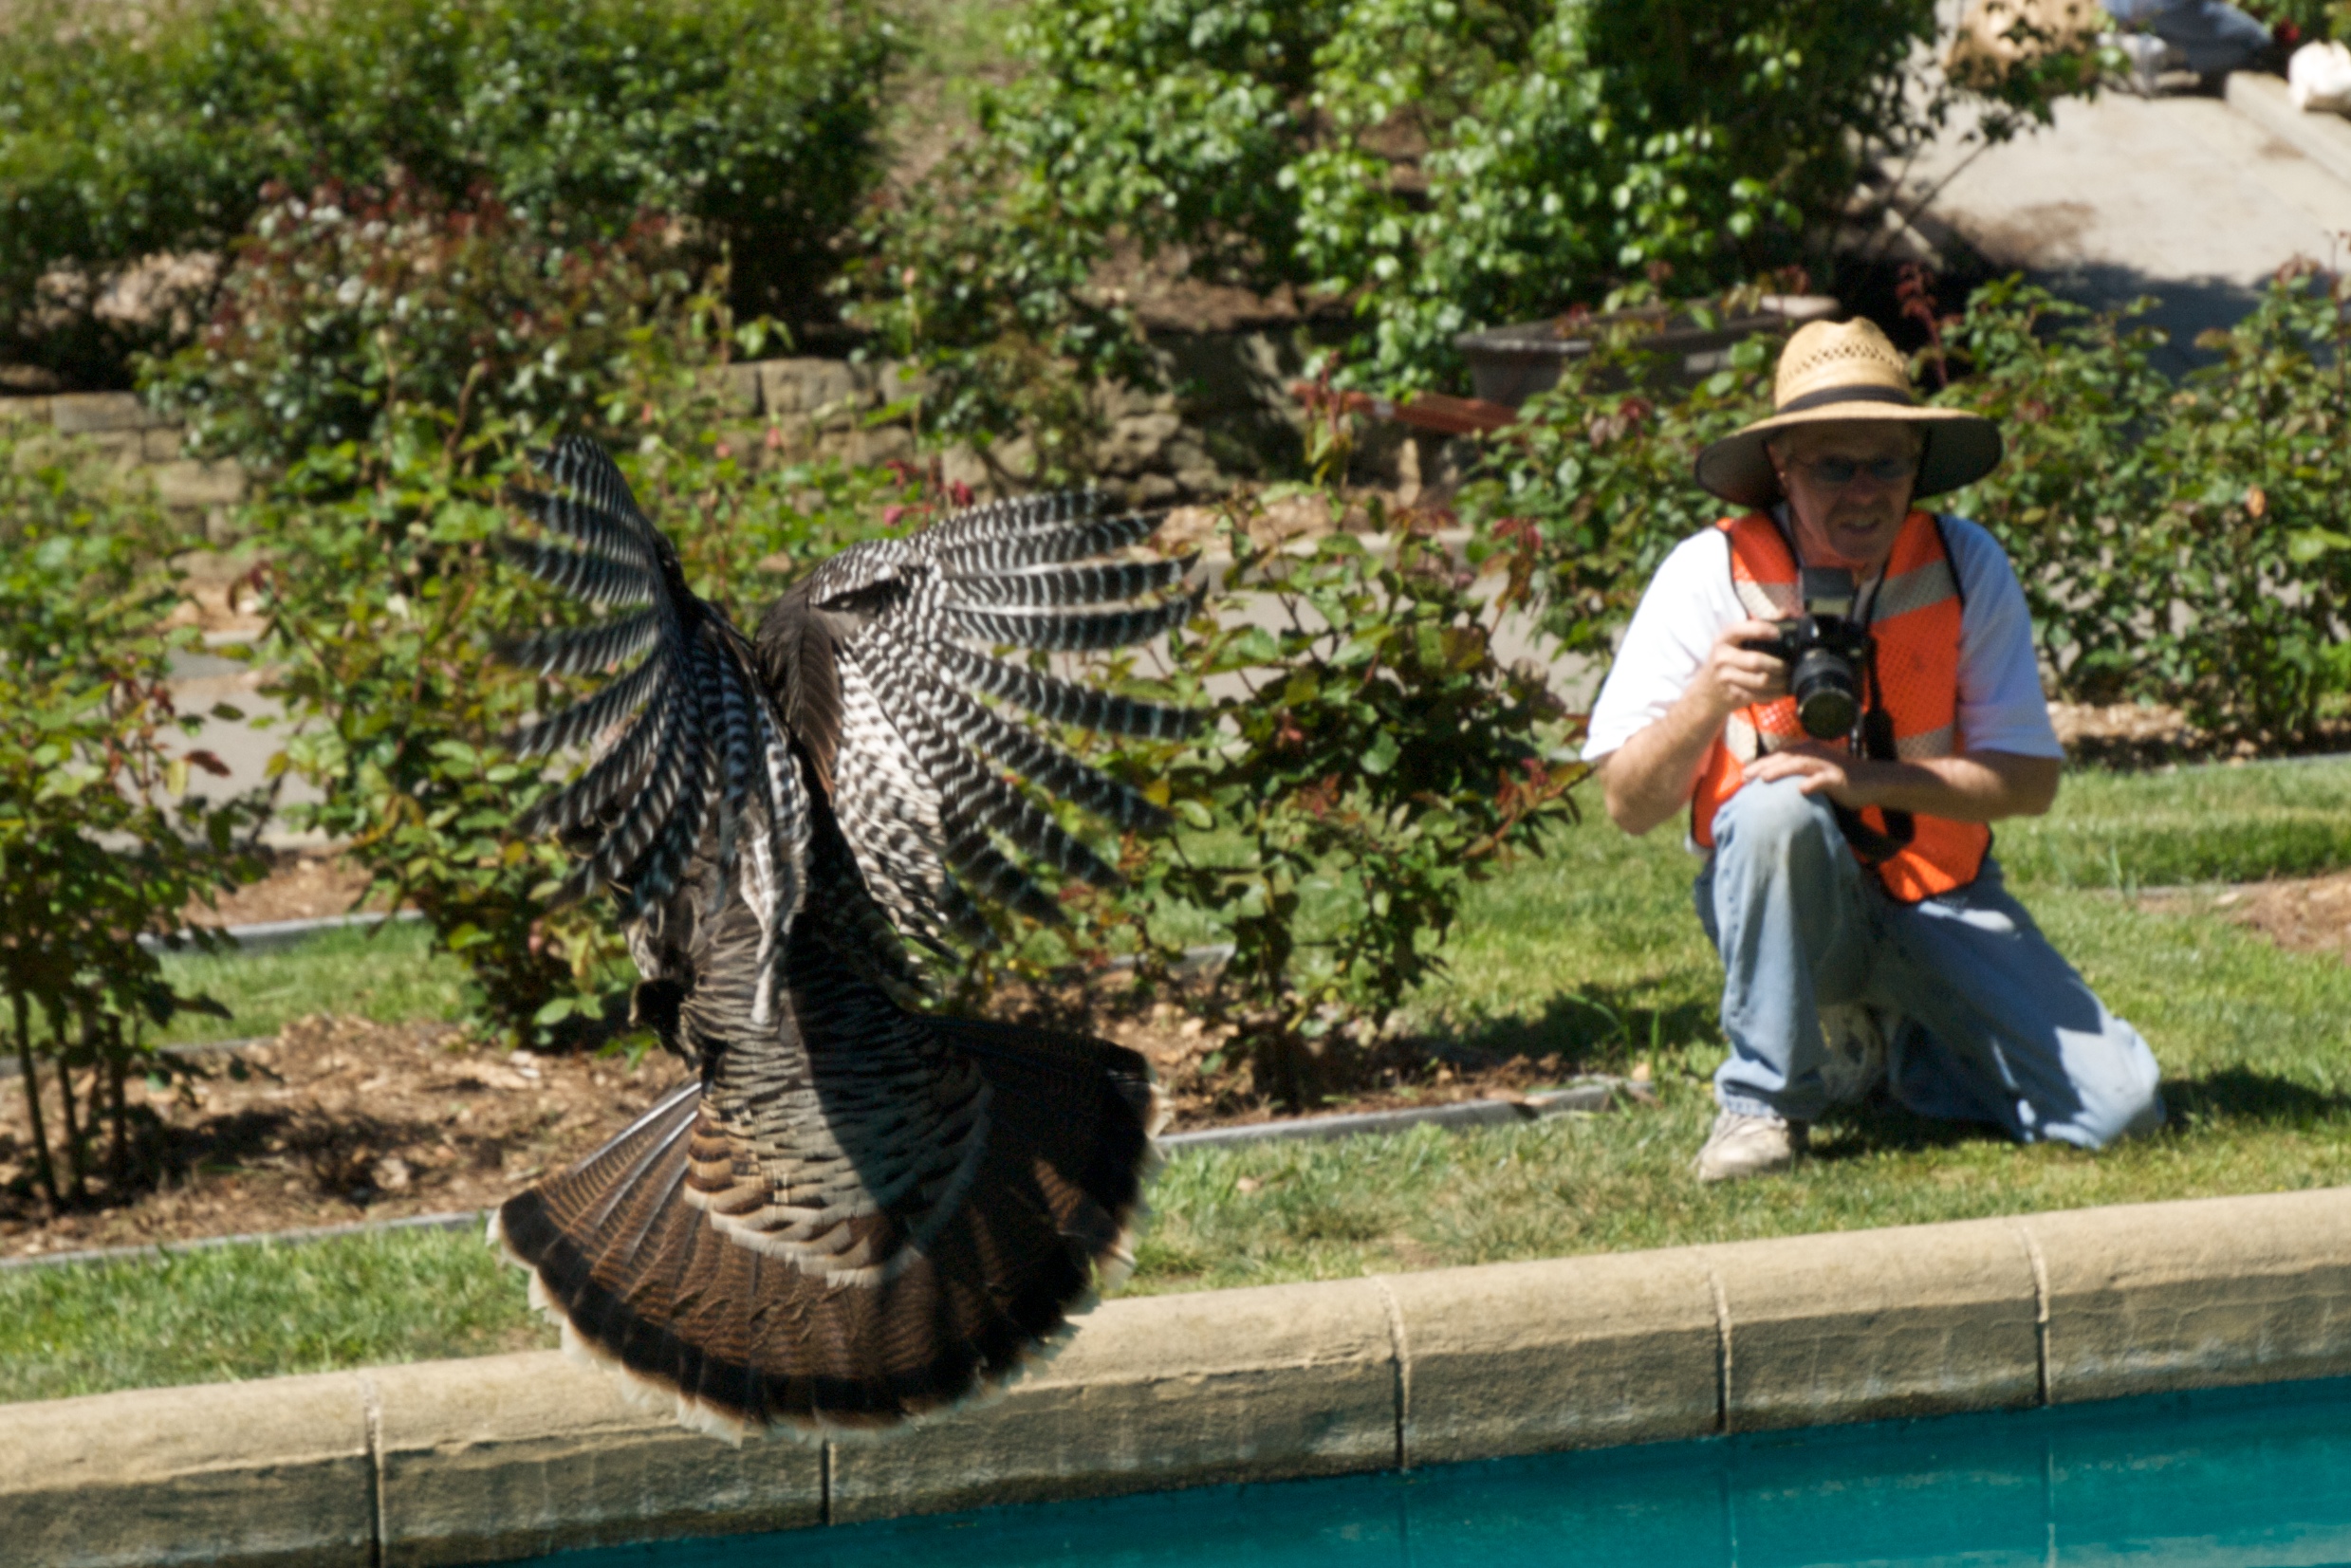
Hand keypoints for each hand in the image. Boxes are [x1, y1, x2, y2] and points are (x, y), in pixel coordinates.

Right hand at [1692, 618, 1791, 718]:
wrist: (1706, 692)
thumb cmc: (1727, 660)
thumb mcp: (1734, 641)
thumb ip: (1758, 626)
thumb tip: (1784, 613)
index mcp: (1724, 639)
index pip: (1741, 630)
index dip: (1762, 630)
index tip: (1778, 634)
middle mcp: (1722, 658)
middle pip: (1756, 661)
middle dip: (1779, 665)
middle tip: (1789, 666)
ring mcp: (1726, 678)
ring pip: (1762, 680)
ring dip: (1781, 680)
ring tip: (1788, 678)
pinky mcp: (1734, 695)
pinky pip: (1761, 695)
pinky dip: (1776, 693)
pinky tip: (1782, 689)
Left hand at [1742, 742, 1888, 808]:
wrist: (1872, 781)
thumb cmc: (1838, 778)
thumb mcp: (1815, 773)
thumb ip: (1796, 775)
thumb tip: (1772, 784)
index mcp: (1807, 751)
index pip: (1779, 755)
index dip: (1760, 763)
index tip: (1743, 774)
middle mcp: (1814, 754)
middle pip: (1784, 757)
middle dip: (1763, 765)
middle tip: (1745, 776)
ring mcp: (1827, 764)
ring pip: (1800, 765)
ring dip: (1780, 770)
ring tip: (1764, 779)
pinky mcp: (1839, 777)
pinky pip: (1823, 780)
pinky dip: (1812, 784)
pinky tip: (1801, 790)